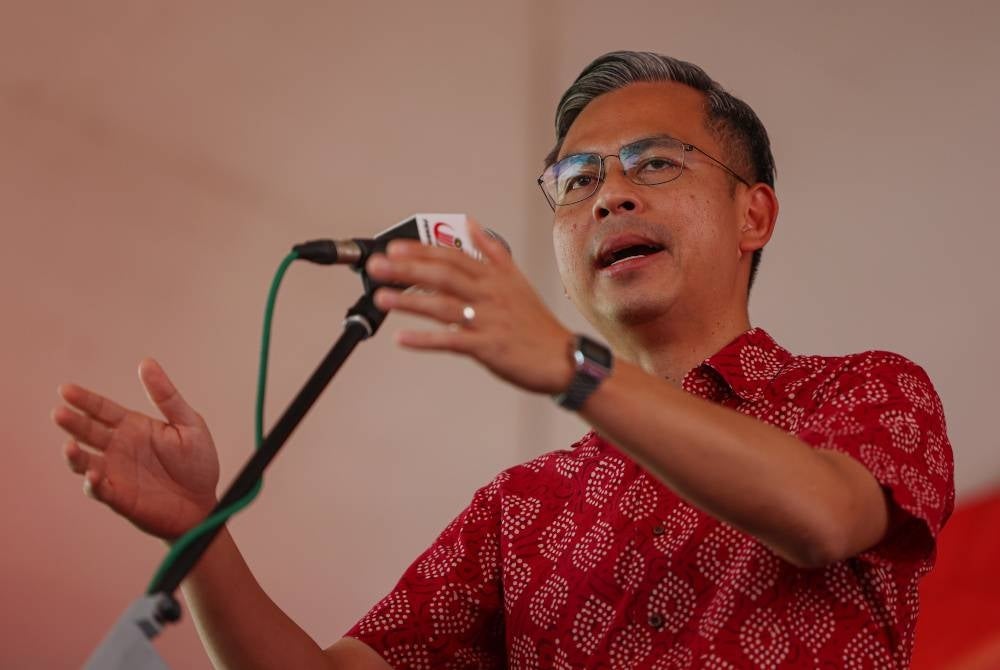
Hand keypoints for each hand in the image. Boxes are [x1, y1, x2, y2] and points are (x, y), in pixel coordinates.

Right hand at [52, 359, 219, 539]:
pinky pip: (99, 490)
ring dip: (74, 455)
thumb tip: (146, 362)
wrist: (203, 504)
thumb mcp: (189, 424)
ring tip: (70, 446)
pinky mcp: (119, 498)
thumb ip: (167, 396)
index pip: (103, 410)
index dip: (85, 400)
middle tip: (60, 412)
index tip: (65, 389)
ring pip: (85, 462)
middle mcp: (119, 448)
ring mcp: (115, 473)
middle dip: (73, 422)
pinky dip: (93, 484)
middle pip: (88, 432)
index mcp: (134, 427)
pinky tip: (93, 475)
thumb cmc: (198, 464)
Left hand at [366, 219, 574, 394]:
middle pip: (443, 275)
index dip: (421, 250)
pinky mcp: (488, 347)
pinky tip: (402, 338)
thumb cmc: (536, 323)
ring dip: (410, 301)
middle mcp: (490, 294)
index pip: (453, 256)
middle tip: (378, 266)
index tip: (394, 247)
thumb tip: (472, 224)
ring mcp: (488, 320)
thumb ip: (492, 251)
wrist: (563, 358)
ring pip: (443, 306)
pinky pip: (451, 341)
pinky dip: (425, 340)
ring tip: (382, 297)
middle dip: (407, 269)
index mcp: (494, 276)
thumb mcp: (517, 280)